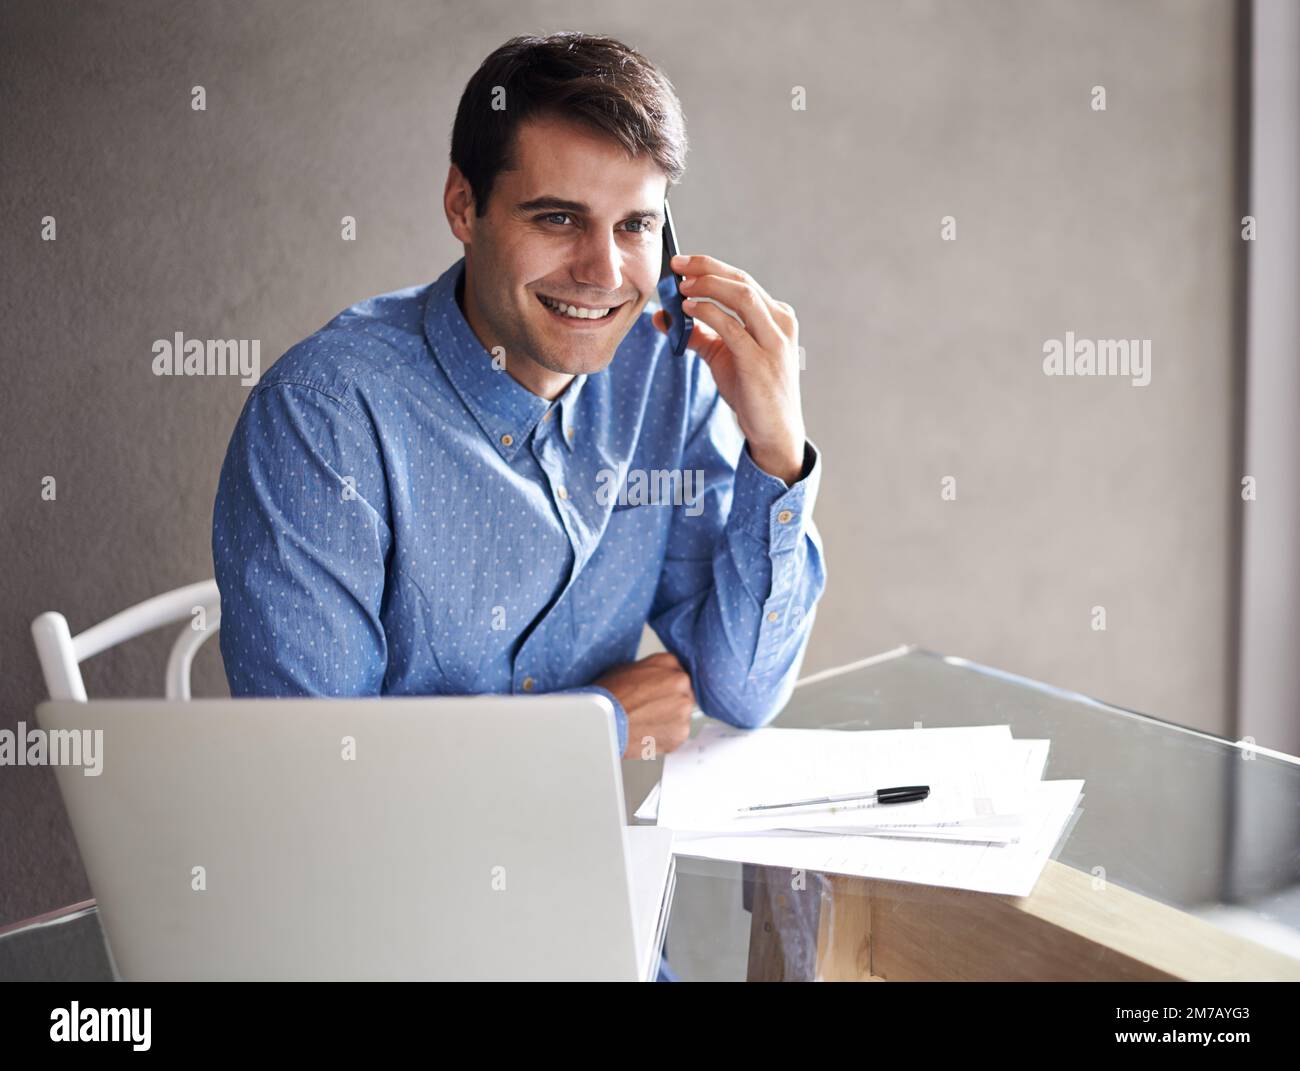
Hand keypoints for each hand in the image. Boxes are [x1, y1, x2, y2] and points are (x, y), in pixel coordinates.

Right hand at [593, 651, 695, 759]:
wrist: (602, 721)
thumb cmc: (607, 696)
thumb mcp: (627, 669)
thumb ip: (651, 671)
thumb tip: (655, 679)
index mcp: (669, 662)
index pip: (677, 673)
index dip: (664, 686)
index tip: (657, 693)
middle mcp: (681, 682)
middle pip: (683, 693)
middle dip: (669, 702)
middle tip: (649, 709)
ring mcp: (684, 708)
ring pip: (681, 715)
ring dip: (668, 720)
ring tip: (645, 722)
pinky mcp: (681, 732)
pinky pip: (677, 734)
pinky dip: (665, 736)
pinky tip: (647, 732)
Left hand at [652, 253, 805, 483]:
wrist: (775, 429)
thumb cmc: (752, 390)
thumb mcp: (723, 356)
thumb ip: (699, 334)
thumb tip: (664, 316)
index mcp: (776, 316)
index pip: (741, 280)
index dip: (710, 266)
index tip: (682, 262)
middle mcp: (780, 323)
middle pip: (741, 281)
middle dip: (706, 268)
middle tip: (676, 265)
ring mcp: (774, 342)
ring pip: (742, 296)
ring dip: (708, 286)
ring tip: (681, 287)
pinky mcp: (760, 362)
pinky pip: (732, 328)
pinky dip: (708, 314)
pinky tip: (688, 310)